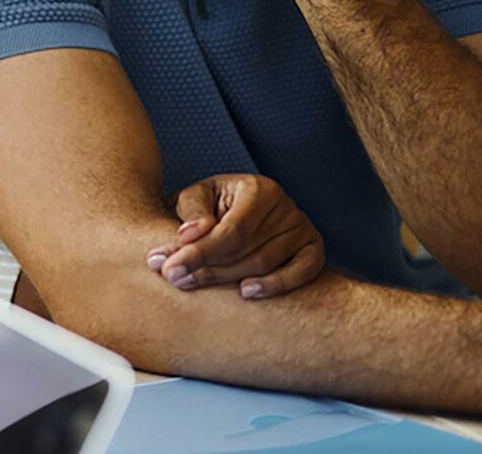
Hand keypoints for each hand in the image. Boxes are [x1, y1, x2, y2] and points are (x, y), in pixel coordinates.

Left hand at [146, 173, 324, 299]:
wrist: (233, 211)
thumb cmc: (211, 206)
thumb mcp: (194, 198)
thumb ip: (191, 212)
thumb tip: (189, 234)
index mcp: (259, 189)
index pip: (232, 229)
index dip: (201, 252)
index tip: (169, 267)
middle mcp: (286, 207)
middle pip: (248, 250)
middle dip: (208, 268)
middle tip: (175, 279)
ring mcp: (303, 229)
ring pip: (266, 265)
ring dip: (228, 280)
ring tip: (192, 283)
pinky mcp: (312, 250)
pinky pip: (302, 273)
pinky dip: (276, 285)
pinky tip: (246, 292)